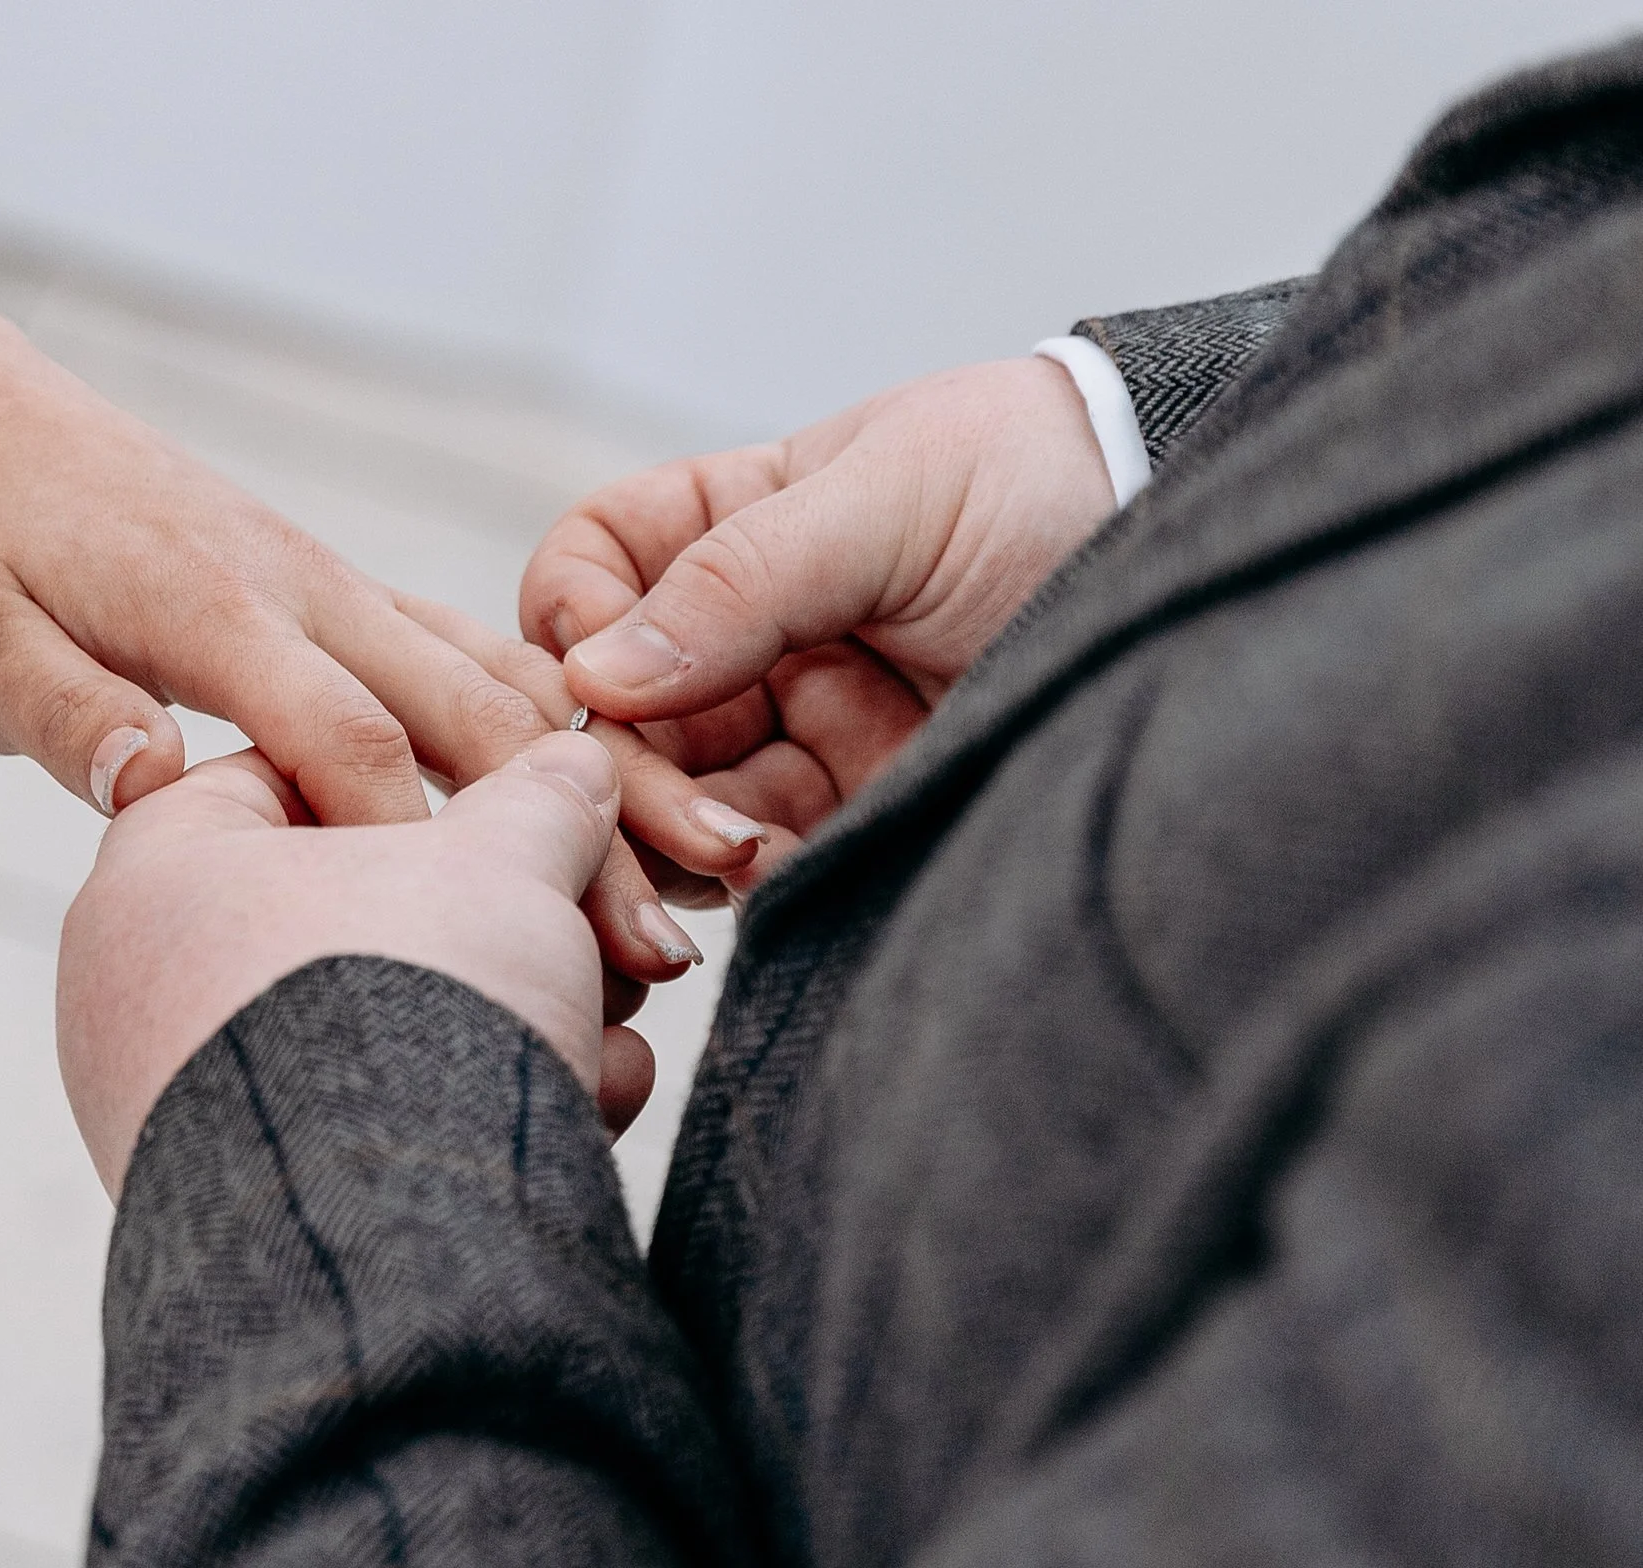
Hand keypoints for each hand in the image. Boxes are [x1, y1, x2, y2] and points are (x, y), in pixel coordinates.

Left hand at [0, 352, 714, 982]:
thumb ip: (57, 710)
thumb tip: (144, 778)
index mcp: (214, 609)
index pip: (346, 738)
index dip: (422, 850)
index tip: (489, 956)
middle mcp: (304, 590)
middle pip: (473, 713)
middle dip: (579, 831)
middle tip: (668, 946)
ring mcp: (338, 589)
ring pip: (505, 680)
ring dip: (605, 779)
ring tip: (704, 877)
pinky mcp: (346, 601)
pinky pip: (476, 658)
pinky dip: (560, 729)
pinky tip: (626, 803)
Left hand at [58, 730, 648, 1195]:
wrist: (380, 1247)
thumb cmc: (408, 1005)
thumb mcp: (503, 861)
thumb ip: (540, 799)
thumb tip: (571, 765)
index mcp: (155, 869)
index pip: (292, 771)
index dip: (426, 782)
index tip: (518, 818)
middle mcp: (135, 991)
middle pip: (352, 917)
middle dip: (497, 933)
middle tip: (595, 941)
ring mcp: (178, 1112)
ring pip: (378, 1030)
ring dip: (511, 1026)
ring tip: (604, 1040)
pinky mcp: (239, 1214)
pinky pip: (365, 1135)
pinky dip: (471, 1118)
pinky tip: (580, 1115)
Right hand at [519, 356, 1115, 889]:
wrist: (1210, 560)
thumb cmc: (1052, 475)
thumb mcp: (890, 496)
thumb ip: (741, 580)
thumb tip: (594, 676)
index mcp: (736, 525)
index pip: (592, 570)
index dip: (571, 622)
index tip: (602, 678)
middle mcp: (750, 634)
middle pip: (616, 713)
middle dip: (628, 772)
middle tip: (685, 818)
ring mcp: (799, 728)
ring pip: (672, 799)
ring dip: (681, 838)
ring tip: (745, 851)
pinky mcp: (857, 810)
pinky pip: (758, 862)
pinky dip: (749, 879)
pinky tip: (782, 871)